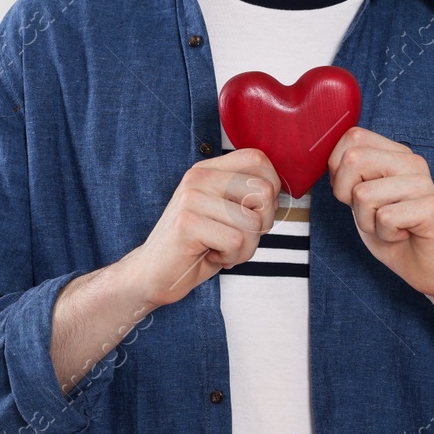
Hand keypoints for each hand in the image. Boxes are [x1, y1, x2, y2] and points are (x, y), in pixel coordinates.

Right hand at [118, 148, 281, 309]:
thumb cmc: (196, 246)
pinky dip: (232, 258)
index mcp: (208, 169)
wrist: (154, 274)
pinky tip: (212, 256)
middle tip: (237, 237)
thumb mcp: (225, 213)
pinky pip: (236, 241)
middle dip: (262, 224)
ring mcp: (191, 198)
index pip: (257, 159)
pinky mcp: (187, 224)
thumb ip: (247, 197)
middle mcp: (198, 177)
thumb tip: (278, 192)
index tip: (254, 212)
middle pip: (263, 191)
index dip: (271, 188)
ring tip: (222, 248)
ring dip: (246, 247)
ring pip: (254, 222)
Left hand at [327, 126, 433, 298]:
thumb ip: (348, 173)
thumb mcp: (361, 198)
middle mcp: (412, 162)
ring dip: (367, 220)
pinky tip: (402, 234)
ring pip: (364, 193)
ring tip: (389, 226)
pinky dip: (385, 234)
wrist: (427, 266)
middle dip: (346, 194)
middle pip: (354, 158)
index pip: (353, 137)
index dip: (338, 168)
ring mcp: (424, 183)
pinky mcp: (432, 208)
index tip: (354, 192)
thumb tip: (323, 156)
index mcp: (395, 153)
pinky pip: (385, 217)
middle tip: (370, 212)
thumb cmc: (392, 231)